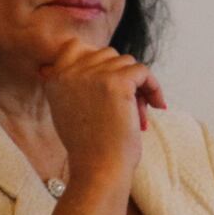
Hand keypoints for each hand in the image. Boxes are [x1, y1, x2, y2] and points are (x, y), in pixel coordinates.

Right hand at [40, 39, 167, 185]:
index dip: (97, 58)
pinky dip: (154, 88)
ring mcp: (93, 75)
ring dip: (137, 87)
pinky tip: (158, 106)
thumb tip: (87, 52)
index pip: (74, 45)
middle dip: (121, 77)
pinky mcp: (117, 81)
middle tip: (128, 107)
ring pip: (127, 63)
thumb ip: (73, 83)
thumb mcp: (67, 110)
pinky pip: (143, 71)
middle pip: (107, 55)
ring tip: (136, 115)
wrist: (98, 169)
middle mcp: (70, 72)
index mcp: (55, 78)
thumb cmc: (89, 147)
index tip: (109, 80)